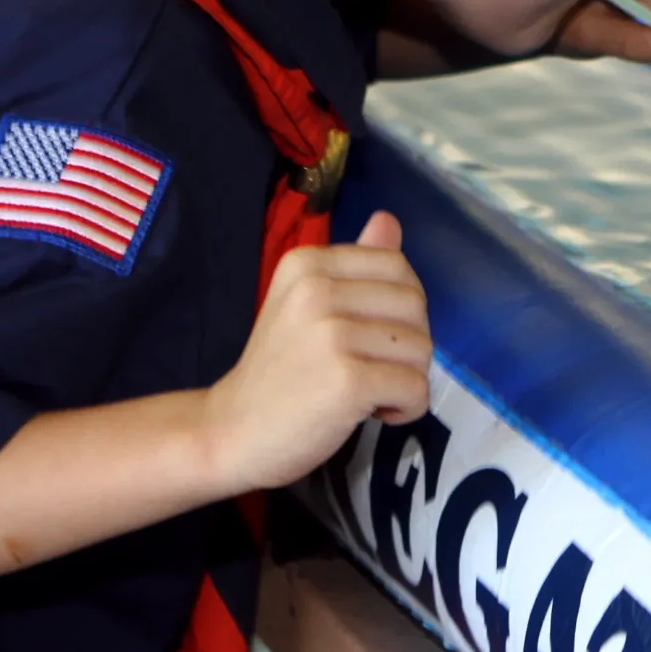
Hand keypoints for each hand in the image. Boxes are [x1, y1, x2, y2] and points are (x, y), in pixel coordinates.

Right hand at [202, 211, 431, 493]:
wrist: (230, 432)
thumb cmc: (277, 371)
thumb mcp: (308, 305)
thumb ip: (354, 264)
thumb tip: (388, 218)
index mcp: (308, 264)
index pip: (397, 265)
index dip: (401, 308)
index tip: (372, 337)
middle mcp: (318, 291)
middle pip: (415, 306)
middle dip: (408, 344)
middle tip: (373, 369)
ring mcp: (332, 335)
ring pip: (420, 348)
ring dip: (407, 379)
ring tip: (369, 393)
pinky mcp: (347, 380)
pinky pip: (416, 387)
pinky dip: (408, 407)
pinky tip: (375, 413)